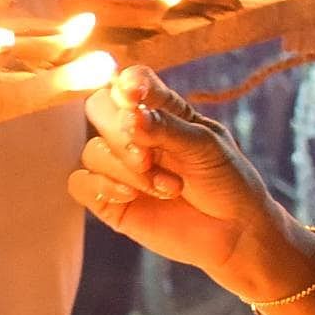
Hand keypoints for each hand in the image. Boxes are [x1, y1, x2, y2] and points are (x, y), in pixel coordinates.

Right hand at [69, 69, 305, 290]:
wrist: (235, 233)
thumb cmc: (227, 181)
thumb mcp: (204, 146)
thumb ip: (165, 128)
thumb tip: (127, 116)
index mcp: (162, 110)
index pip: (132, 82)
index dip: (126, 83)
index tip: (134, 94)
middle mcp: (135, 134)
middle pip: (99, 109)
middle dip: (119, 133)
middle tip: (147, 157)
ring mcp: (120, 167)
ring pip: (92, 151)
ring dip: (126, 171)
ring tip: (167, 188)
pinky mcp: (110, 200)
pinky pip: (80, 183)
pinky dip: (101, 187)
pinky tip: (129, 196)